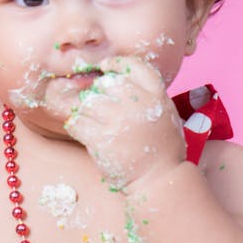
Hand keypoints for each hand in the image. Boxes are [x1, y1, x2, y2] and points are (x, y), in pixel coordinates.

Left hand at [58, 57, 185, 188]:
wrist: (159, 179)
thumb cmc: (161, 150)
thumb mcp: (165, 115)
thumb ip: (148, 97)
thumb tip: (119, 82)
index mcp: (157, 96)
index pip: (136, 67)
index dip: (118, 63)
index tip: (106, 67)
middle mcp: (138, 104)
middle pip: (107, 83)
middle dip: (100, 94)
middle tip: (101, 109)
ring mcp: (119, 120)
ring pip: (89, 102)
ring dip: (86, 111)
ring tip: (93, 123)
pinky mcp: (102, 138)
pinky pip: (78, 122)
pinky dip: (77, 126)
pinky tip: (84, 132)